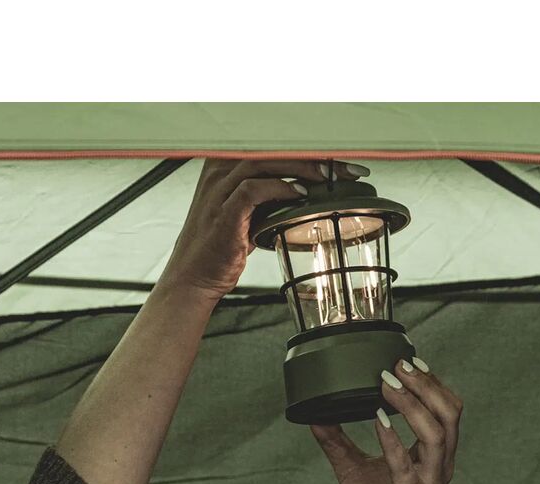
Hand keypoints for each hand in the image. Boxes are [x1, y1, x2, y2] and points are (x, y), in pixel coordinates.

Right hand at [158, 158, 368, 304]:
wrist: (193, 278)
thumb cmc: (220, 248)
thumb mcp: (246, 215)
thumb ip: (269, 198)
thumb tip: (307, 192)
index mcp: (225, 166)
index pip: (272, 147)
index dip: (308, 150)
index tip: (338, 162)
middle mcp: (220, 171)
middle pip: (272, 149)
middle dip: (314, 155)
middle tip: (346, 168)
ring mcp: (219, 191)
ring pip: (265, 162)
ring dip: (302, 168)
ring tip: (328, 178)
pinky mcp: (223, 212)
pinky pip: (253, 189)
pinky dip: (279, 189)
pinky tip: (299, 196)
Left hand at [310, 358, 462, 483]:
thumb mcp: (352, 469)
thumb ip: (337, 441)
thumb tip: (315, 415)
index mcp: (432, 456)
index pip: (446, 410)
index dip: (431, 383)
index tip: (408, 361)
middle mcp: (438, 465)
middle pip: (450, 413)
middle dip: (426, 384)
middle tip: (398, 365)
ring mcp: (428, 481)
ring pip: (436, 432)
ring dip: (412, 403)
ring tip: (388, 384)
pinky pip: (406, 463)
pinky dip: (392, 438)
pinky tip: (378, 420)